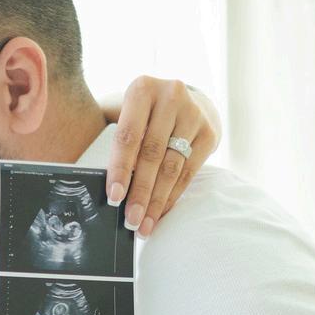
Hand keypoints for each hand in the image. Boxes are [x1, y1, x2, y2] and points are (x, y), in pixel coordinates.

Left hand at [98, 75, 221, 236]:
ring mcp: (193, 114)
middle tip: (130, 220)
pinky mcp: (208, 133)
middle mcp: (170, 96)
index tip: (114, 198)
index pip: (128, 136)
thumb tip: (106, 187)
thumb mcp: (127, 114)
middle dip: (139, 192)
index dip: (120, 169)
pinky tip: (160, 213)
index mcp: (142, 89)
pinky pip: (188, 172)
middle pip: (151, 154)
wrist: (189, 102)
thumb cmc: (146, 114)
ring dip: (156, 201)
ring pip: (171, 167)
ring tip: (144, 224)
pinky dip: (172, 196)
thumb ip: (115, 141)